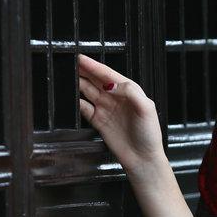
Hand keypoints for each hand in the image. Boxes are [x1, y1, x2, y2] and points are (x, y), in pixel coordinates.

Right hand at [77, 54, 164, 173]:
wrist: (143, 158)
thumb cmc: (149, 134)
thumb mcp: (146, 108)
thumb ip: (130, 92)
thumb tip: (111, 84)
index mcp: (129, 91)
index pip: (108, 74)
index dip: (94, 66)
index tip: (81, 59)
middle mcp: (116, 98)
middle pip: (96, 80)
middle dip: (84, 70)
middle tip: (70, 62)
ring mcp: (106, 109)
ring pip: (88, 91)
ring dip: (78, 83)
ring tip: (67, 75)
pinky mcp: (99, 121)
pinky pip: (84, 108)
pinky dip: (77, 102)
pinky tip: (71, 97)